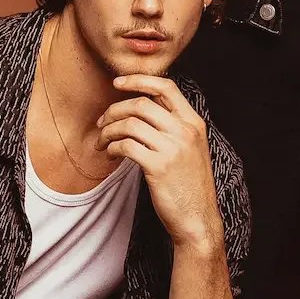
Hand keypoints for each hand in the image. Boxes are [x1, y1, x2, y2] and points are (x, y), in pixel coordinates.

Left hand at [101, 74, 220, 254]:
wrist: (197, 218)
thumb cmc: (188, 185)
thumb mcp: (190, 149)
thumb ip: (173, 127)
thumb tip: (142, 108)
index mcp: (194, 123)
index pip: (166, 87)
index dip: (138, 80)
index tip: (118, 83)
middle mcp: (185, 132)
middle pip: (141, 104)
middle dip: (114, 110)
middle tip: (102, 122)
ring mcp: (173, 149)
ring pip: (130, 123)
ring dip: (108, 131)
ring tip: (103, 142)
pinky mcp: (158, 167)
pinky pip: (126, 145)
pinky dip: (112, 147)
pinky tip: (110, 154)